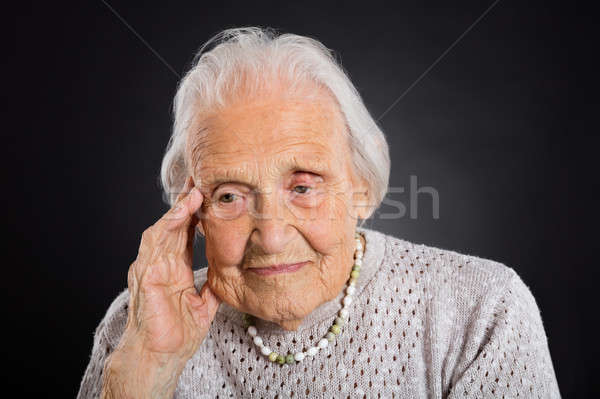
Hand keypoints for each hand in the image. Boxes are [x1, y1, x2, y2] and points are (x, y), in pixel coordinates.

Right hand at [102, 176, 220, 397]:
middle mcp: (160, 264)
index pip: (185, 234)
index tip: (209, 195)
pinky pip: (155, 245)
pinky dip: (167, 227)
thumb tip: (227, 273)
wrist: (161, 357)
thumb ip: (212, 285)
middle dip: (186, 203)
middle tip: (201, 179)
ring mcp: (150, 268)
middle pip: (173, 226)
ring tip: (193, 191)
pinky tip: (180, 213)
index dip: (195, 214)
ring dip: (178, 210)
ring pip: (163, 230)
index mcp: (174, 269)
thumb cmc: (177, 334)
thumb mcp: (204, 304)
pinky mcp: (146, 277)